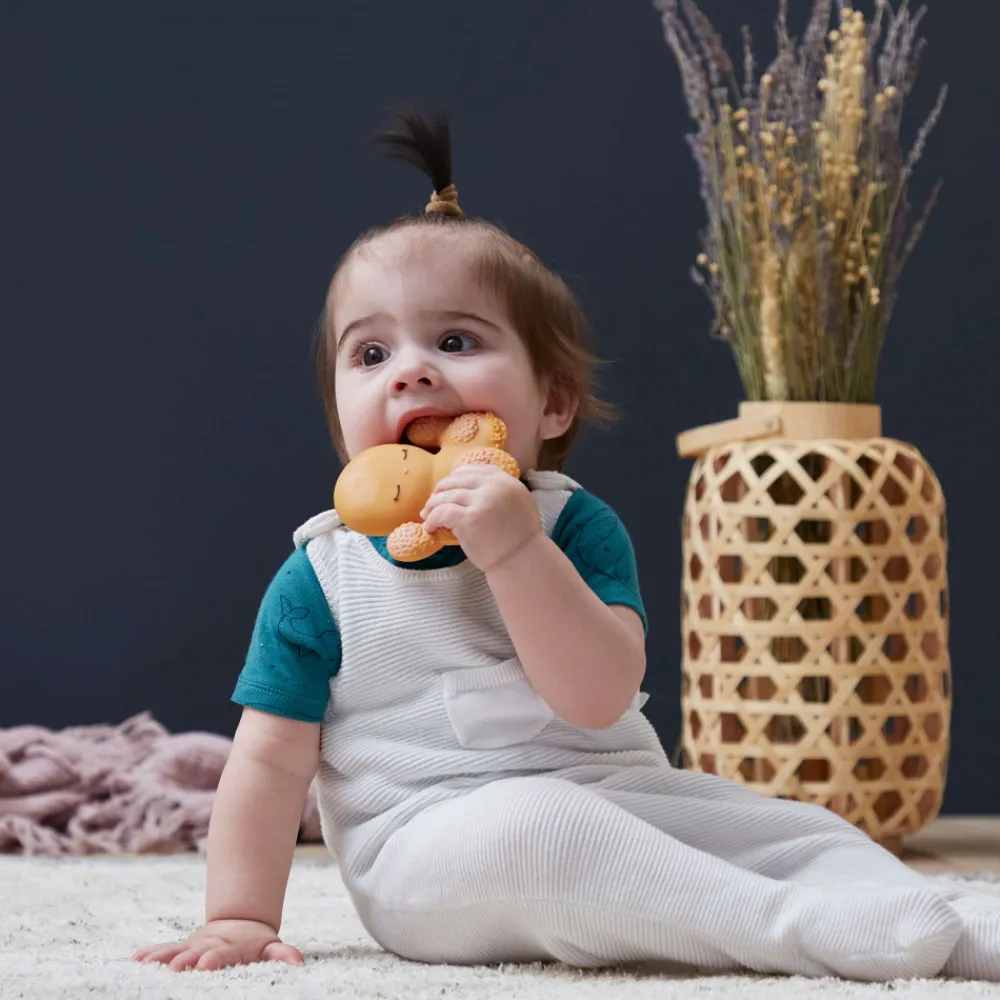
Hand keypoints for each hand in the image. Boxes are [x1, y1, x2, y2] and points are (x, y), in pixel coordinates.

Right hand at [134, 918, 304, 971]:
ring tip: (147, 962)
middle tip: (174, 967)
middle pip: (196, 952)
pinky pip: (166, 949)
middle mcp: (209, 946)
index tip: (206, 963)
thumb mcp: (270, 948)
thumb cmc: (256, 945)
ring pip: (177, 950)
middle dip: (184, 959)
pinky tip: (136, 958)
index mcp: (231, 948)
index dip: (216, 958)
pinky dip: (151, 953)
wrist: (240, 923)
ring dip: (163, 956)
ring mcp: (195, 946)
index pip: (224, 954)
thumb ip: (282, 955)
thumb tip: (299, 963)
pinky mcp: (183, 948)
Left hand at [420, 464, 540, 572]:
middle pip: (458, 480)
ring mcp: (481, 502)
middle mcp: (495, 487)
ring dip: (433, 505)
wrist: (522, 561)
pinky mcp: (469, 519)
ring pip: (447, 495)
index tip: (449, 486)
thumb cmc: (520, 539)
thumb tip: (475, 488)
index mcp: (507, 481)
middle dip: (441, 490)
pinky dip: (432, 519)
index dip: (458, 476)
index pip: (476, 470)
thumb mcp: (520, 505)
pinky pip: (442, 512)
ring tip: (427, 515)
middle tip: (432, 502)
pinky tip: (430, 527)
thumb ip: (501, 492)